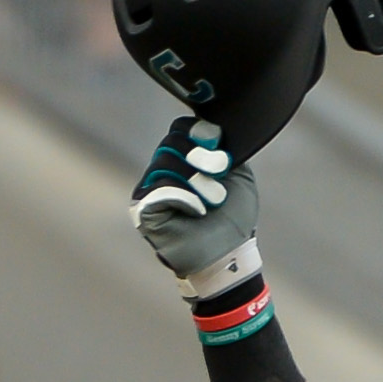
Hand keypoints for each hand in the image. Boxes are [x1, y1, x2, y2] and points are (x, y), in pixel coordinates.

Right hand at [132, 115, 259, 287]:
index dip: (199, 133)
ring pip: (165, 162)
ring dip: (196, 180)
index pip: (180, 129)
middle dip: (201, 156)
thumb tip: (210, 127)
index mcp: (185, 158)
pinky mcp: (144, 209)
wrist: (228, 253)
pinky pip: (159, 188)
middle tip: (219, 174)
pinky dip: (184, 196)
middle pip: (172, 141)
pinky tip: (197, 210)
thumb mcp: (238, 174)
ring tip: (212, 200)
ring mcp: (151, 189)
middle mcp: (164, 170)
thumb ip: (225, 147)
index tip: (219, 146)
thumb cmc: (233, 218)